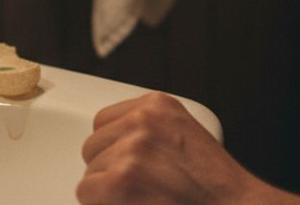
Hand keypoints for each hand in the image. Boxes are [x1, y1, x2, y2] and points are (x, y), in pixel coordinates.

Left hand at [77, 93, 299, 203]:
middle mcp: (142, 120)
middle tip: (141, 187)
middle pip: (94, 145)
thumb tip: (113, 145)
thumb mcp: (182, 135)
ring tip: (143, 197)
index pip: (105, 121)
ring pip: (90, 172)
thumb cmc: (212, 185)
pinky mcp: (119, 180)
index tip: (131, 165)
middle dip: (109, 169)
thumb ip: (149, 131)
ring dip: (108, 190)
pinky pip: (87, 193)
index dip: (114, 149)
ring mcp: (131, 149)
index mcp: (158, 104)